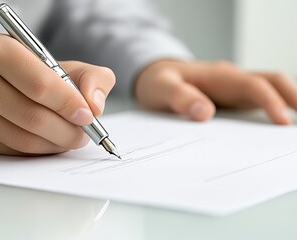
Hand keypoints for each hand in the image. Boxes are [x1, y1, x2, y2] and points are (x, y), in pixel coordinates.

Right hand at [0, 34, 114, 154]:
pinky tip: (49, 142)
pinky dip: (39, 151)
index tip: (88, 116)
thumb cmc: (27, 73)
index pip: (40, 85)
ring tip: (70, 138)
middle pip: (32, 117)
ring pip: (23, 139)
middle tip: (83, 133)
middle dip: (67, 131)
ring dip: (56, 144)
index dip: (69, 104)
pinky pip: (13, 151)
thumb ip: (90, 77)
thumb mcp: (61, 64)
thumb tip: (95, 106)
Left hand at [135, 60, 296, 124]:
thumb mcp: (160, 88)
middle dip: (292, 98)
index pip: (252, 85)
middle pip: (270, 81)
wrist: (156, 77)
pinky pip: (255, 102)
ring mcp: (233, 88)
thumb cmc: (158, 82)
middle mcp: (231, 80)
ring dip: (284, 104)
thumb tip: (205, 113)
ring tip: (289, 133)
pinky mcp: (230, 98)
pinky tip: (270, 131)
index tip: (282, 121)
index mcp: (217, 76)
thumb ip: (179, 98)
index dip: (270, 101)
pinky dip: (270, 111)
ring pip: (267, 91)